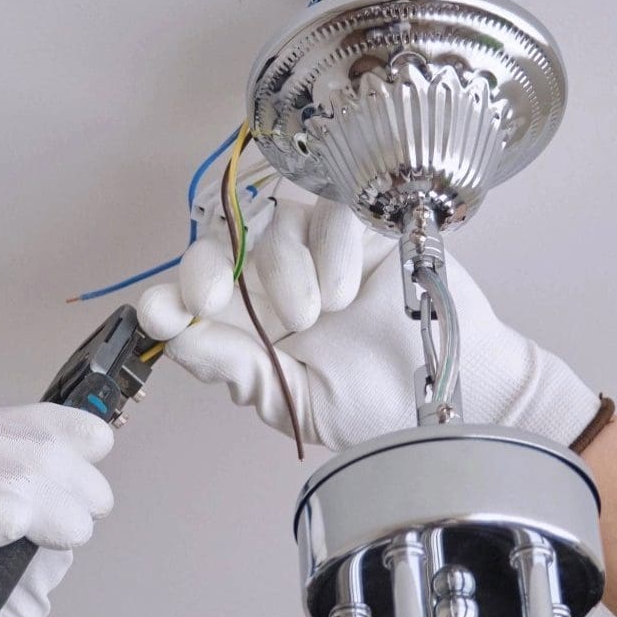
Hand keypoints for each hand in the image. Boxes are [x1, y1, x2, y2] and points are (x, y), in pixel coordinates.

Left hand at [136, 194, 599, 450]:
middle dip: (205, 267)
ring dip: (282, 270)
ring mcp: (319, 250)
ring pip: (272, 226)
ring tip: (319, 315)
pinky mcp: (362, 226)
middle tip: (212, 298)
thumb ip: (235, 367)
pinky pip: (325, 212)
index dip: (168, 294)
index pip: (193, 295)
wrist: (460, 392)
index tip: (156, 309)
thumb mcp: (296, 401)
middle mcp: (276, 281)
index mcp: (253, 326)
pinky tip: (346, 290)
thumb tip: (167, 332)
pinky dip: (326, 248)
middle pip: (221, 243)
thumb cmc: (381, 405)